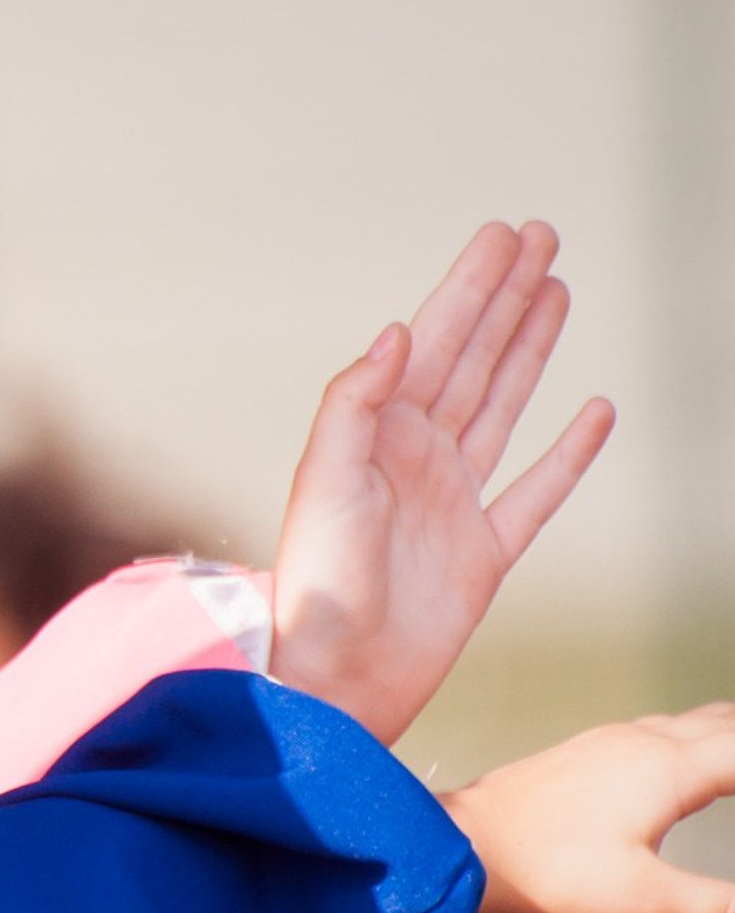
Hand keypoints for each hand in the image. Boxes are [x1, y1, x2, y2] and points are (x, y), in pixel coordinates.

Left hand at [269, 222, 613, 743]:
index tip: (504, 233)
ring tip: (556, 292)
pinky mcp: (484, 554)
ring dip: (531, 349)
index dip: (470, 286)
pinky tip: (596, 412)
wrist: (337, 678)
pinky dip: (570, 453)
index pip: (431, 342)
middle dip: (505, 297)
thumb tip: (394, 333)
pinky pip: (538, 491)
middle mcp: (414, 460)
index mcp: (375, 437)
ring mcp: (452, 504)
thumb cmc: (316, 586)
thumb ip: (354, 404)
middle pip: (472, 358)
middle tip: (541, 235)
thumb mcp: (324, 482)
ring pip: (504, 406)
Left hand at [443, 708, 734, 912]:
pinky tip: (683, 766)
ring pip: (692, 724)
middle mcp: (639, 743)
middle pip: (731, 725)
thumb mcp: (642, 905)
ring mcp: (603, 747)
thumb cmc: (534, 876)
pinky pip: (657, 736)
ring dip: (733, 734)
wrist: (442, 852)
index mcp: (667, 766)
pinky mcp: (576, 761)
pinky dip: (695, 742)